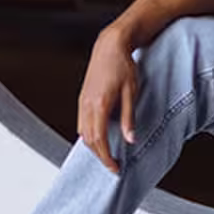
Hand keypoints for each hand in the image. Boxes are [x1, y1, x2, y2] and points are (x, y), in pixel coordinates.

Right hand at [76, 30, 140, 170]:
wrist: (109, 46)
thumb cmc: (123, 66)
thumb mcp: (131, 92)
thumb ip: (129, 118)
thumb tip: (130, 140)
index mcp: (100, 105)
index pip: (99, 140)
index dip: (106, 157)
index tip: (115, 168)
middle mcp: (87, 105)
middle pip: (89, 140)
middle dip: (100, 156)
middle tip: (114, 165)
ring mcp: (82, 101)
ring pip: (83, 133)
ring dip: (93, 146)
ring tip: (107, 154)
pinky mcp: (82, 98)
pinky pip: (81, 123)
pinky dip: (89, 135)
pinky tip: (99, 137)